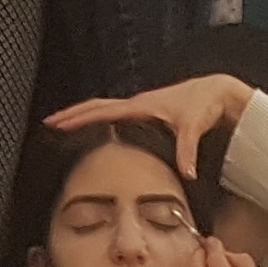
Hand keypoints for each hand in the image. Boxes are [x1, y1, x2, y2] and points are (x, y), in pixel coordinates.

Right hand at [48, 70, 261, 184]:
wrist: (217, 92)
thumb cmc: (205, 105)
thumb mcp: (194, 128)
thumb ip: (187, 151)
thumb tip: (186, 174)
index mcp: (139, 107)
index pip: (100, 111)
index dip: (77, 118)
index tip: (55, 124)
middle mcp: (137, 104)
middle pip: (96, 107)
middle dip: (72, 115)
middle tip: (50, 124)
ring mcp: (142, 107)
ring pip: (105, 108)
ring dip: (85, 115)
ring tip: (67, 126)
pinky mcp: (149, 112)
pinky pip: (117, 114)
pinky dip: (102, 119)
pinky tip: (100, 131)